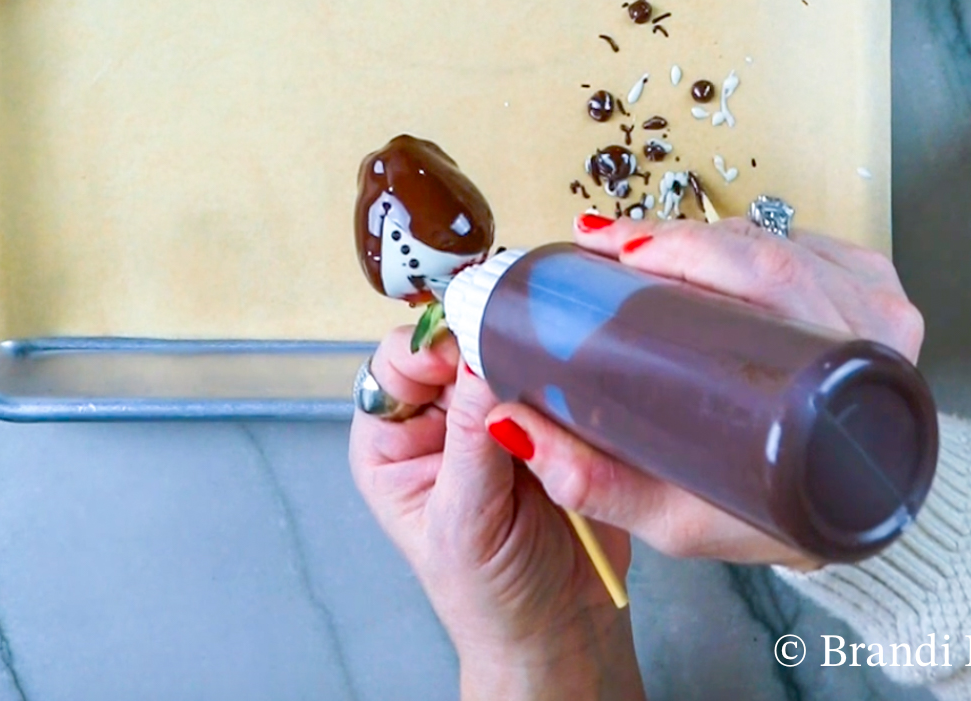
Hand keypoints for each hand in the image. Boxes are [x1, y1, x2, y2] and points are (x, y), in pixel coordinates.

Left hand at [349, 327, 645, 700]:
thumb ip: (471, 439)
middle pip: (455, 348)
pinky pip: (552, 378)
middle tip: (522, 343)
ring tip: (554, 369)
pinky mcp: (546, 421)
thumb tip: (480, 361)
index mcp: (393, 441)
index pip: (398, 364)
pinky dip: (565, 376)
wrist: (559, 629)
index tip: (469, 348)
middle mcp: (439, 421)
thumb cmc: (490, 593)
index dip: (430, 346)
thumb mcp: (466, 519)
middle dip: (488, 342)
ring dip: (532, 357)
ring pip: (506, 355)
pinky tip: (577, 385)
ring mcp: (494, 417)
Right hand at [483, 216, 924, 569]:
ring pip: (782, 236)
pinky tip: (707, 248)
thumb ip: (600, 484)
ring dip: (706, 235)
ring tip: (643, 247)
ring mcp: (883, 308)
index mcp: (839, 390)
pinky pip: (805, 236)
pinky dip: (748, 236)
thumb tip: (515, 427)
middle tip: (611, 244)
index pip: (771, 281)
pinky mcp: (877, 289)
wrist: (834, 510)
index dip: (693, 252)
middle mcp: (875, 339)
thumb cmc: (766, 514)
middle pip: (770, 249)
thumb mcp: (681, 516)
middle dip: (678, 237)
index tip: (622, 253)